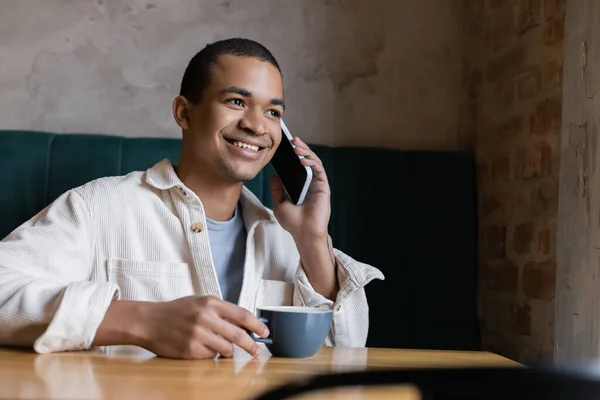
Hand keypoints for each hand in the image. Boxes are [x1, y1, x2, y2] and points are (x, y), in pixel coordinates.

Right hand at [125, 296, 268, 358]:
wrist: (149, 321)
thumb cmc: (177, 311)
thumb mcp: (200, 302)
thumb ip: (221, 310)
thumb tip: (245, 323)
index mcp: (211, 302)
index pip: (242, 314)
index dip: (257, 325)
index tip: (265, 332)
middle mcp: (205, 317)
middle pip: (238, 335)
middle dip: (251, 345)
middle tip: (257, 351)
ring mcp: (198, 335)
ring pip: (226, 349)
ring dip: (228, 351)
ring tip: (220, 347)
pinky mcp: (190, 350)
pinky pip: (211, 357)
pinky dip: (210, 355)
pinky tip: (201, 348)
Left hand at [270, 136, 330, 243]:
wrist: (303, 234)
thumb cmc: (293, 223)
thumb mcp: (279, 204)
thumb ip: (277, 190)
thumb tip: (273, 176)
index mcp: (301, 187)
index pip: (298, 167)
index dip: (294, 155)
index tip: (286, 145)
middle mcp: (310, 184)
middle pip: (307, 161)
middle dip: (301, 148)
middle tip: (292, 140)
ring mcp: (318, 185)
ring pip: (314, 162)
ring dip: (306, 152)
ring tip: (296, 145)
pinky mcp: (323, 187)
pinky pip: (319, 170)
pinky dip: (311, 162)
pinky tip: (302, 159)